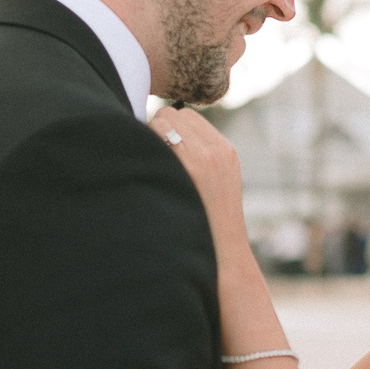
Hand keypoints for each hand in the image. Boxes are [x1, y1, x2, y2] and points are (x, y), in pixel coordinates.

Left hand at [154, 106, 247, 245]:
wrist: (224, 254)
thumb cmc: (211, 223)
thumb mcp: (220, 181)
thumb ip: (202, 155)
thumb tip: (166, 132)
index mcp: (225, 150)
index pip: (188, 115)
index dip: (170, 127)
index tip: (161, 146)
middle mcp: (215, 150)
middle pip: (173, 114)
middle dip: (158, 129)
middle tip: (150, 154)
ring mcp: (202, 158)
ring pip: (161, 122)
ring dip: (149, 137)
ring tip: (148, 163)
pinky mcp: (187, 170)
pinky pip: (155, 137)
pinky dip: (145, 146)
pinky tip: (144, 169)